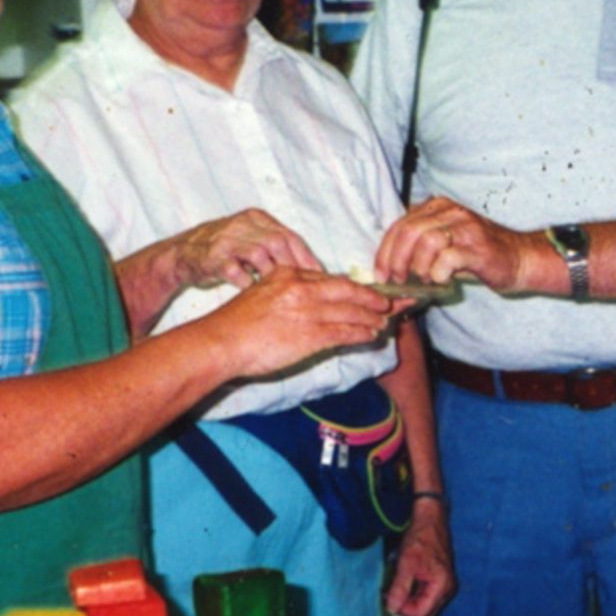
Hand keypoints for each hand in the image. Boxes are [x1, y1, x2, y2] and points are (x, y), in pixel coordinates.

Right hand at [174, 209, 320, 289]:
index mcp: (256, 218)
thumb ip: (276, 247)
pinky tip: (253, 293)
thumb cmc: (225, 250)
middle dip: (293, 266)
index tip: (319, 277)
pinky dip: (247, 283)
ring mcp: (225, 240)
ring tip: (279, 292)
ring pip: (258, 254)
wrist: (182, 254)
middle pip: (277, 242)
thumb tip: (311, 269)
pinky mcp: (211, 257)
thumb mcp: (251, 239)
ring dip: (271, 275)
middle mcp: (242, 225)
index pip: (289, 236)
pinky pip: (235, 271)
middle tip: (303, 289)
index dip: (306, 257)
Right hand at [210, 266, 397, 378]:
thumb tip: (314, 303)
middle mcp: (301, 288)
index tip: (371, 292)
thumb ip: (290, 293)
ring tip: (386, 322)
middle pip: (348, 290)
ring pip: (351, 312)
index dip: (356, 287)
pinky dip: (362, 332)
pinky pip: (344, 332)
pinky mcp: (309, 334)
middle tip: (396, 302)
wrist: (220, 342)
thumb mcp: (263, 294)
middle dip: (375, 298)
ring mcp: (307, 311)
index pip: (332, 279)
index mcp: (289, 273)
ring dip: (372, 318)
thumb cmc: (237, 324)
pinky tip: (372, 334)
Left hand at [374, 197, 544, 291]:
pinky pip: (447, 258)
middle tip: (398, 280)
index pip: (400, 225)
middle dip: (396, 260)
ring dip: (417, 266)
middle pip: (409, 231)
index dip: (385, 251)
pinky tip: (441, 281)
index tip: (381, 274)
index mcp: (438, 207)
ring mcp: (466, 227)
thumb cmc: (477, 256)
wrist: (519, 259)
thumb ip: (418, 246)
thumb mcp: (444, 244)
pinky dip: (438, 273)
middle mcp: (450, 212)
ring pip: (426, 241)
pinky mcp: (478, 248)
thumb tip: (388, 268)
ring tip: (422, 279)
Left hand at [385, 499, 455, 615]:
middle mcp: (448, 590)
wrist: (431, 519)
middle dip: (406, 609)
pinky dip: (413, 595)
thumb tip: (392, 608)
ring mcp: (445, 586)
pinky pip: (426, 597)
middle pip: (424, 614)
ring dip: (409, 602)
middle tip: (389, 596)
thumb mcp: (407, 563)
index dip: (403, 611)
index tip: (388, 598)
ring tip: (395, 589)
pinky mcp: (440, 581)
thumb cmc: (422, 537)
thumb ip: (400, 588)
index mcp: (442, 586)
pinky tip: (403, 583)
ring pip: (424, 607)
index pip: (421, 614)